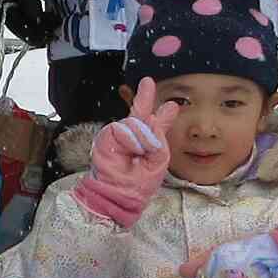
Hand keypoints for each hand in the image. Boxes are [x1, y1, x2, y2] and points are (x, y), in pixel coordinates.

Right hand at [78, 79, 170, 226]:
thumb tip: (157, 118)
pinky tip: (133, 149)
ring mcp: (119, 136)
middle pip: (139, 112)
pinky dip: (131, 138)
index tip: (170, 106)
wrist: (117, 195)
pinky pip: (122, 128)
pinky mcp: (107, 136)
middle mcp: (132, 137)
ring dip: (143, 136)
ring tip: (141, 152)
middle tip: (147, 82)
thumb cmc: (137, 184)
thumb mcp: (157, 161)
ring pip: (135, 121)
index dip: (161, 114)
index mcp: (146, 144)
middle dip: (144, 97)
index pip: (153, 124)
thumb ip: (159, 140)